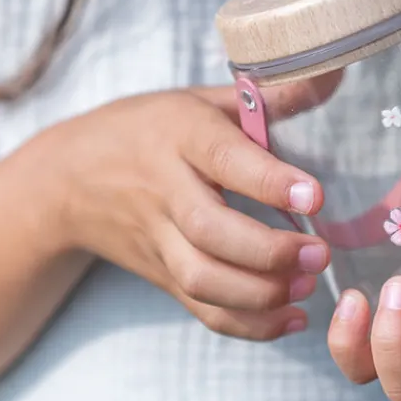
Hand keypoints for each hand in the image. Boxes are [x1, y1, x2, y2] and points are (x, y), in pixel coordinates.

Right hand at [55, 87, 331, 340]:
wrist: (68, 178)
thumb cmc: (148, 128)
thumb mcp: (199, 100)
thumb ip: (266, 96)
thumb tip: (332, 75)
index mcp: (179, 134)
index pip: (223, 158)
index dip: (269, 180)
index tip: (313, 195)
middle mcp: (164, 189)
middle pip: (209, 230)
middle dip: (269, 251)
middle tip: (319, 253)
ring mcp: (158, 238)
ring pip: (202, 278)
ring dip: (260, 294)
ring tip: (307, 284)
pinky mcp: (160, 274)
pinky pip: (200, 309)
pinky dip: (248, 325)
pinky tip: (290, 317)